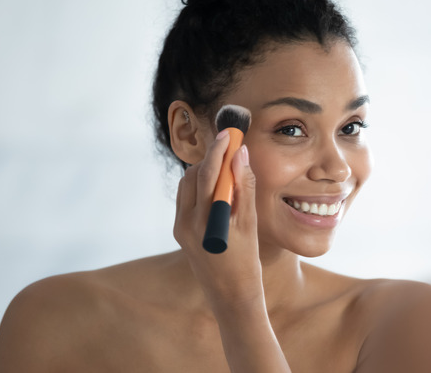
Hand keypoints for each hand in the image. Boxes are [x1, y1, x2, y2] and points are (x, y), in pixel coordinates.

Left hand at [173, 130, 261, 308]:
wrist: (230, 296)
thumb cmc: (247, 262)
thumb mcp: (250, 223)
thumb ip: (245, 187)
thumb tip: (241, 155)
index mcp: (205, 221)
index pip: (208, 174)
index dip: (218, 150)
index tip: (230, 133)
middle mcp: (186, 223)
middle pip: (194, 175)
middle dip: (211, 159)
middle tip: (231, 149)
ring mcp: (180, 227)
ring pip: (187, 185)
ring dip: (205, 172)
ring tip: (227, 170)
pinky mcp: (180, 231)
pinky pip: (186, 198)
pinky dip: (201, 187)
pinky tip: (218, 190)